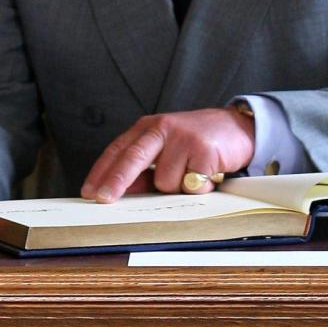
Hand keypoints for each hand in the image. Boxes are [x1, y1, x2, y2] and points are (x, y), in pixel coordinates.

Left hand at [81, 107, 254, 202]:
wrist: (237, 126)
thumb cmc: (196, 141)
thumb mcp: (166, 149)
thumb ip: (145, 168)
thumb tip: (121, 193)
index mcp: (149, 127)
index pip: (119, 149)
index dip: (102, 171)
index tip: (90, 192)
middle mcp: (163, 127)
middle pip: (132, 157)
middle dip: (116, 182)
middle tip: (103, 200)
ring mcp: (184, 138)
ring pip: (165, 182)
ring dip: (177, 188)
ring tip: (191, 174)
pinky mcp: (204, 150)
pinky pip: (190, 185)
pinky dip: (198, 188)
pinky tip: (206, 175)